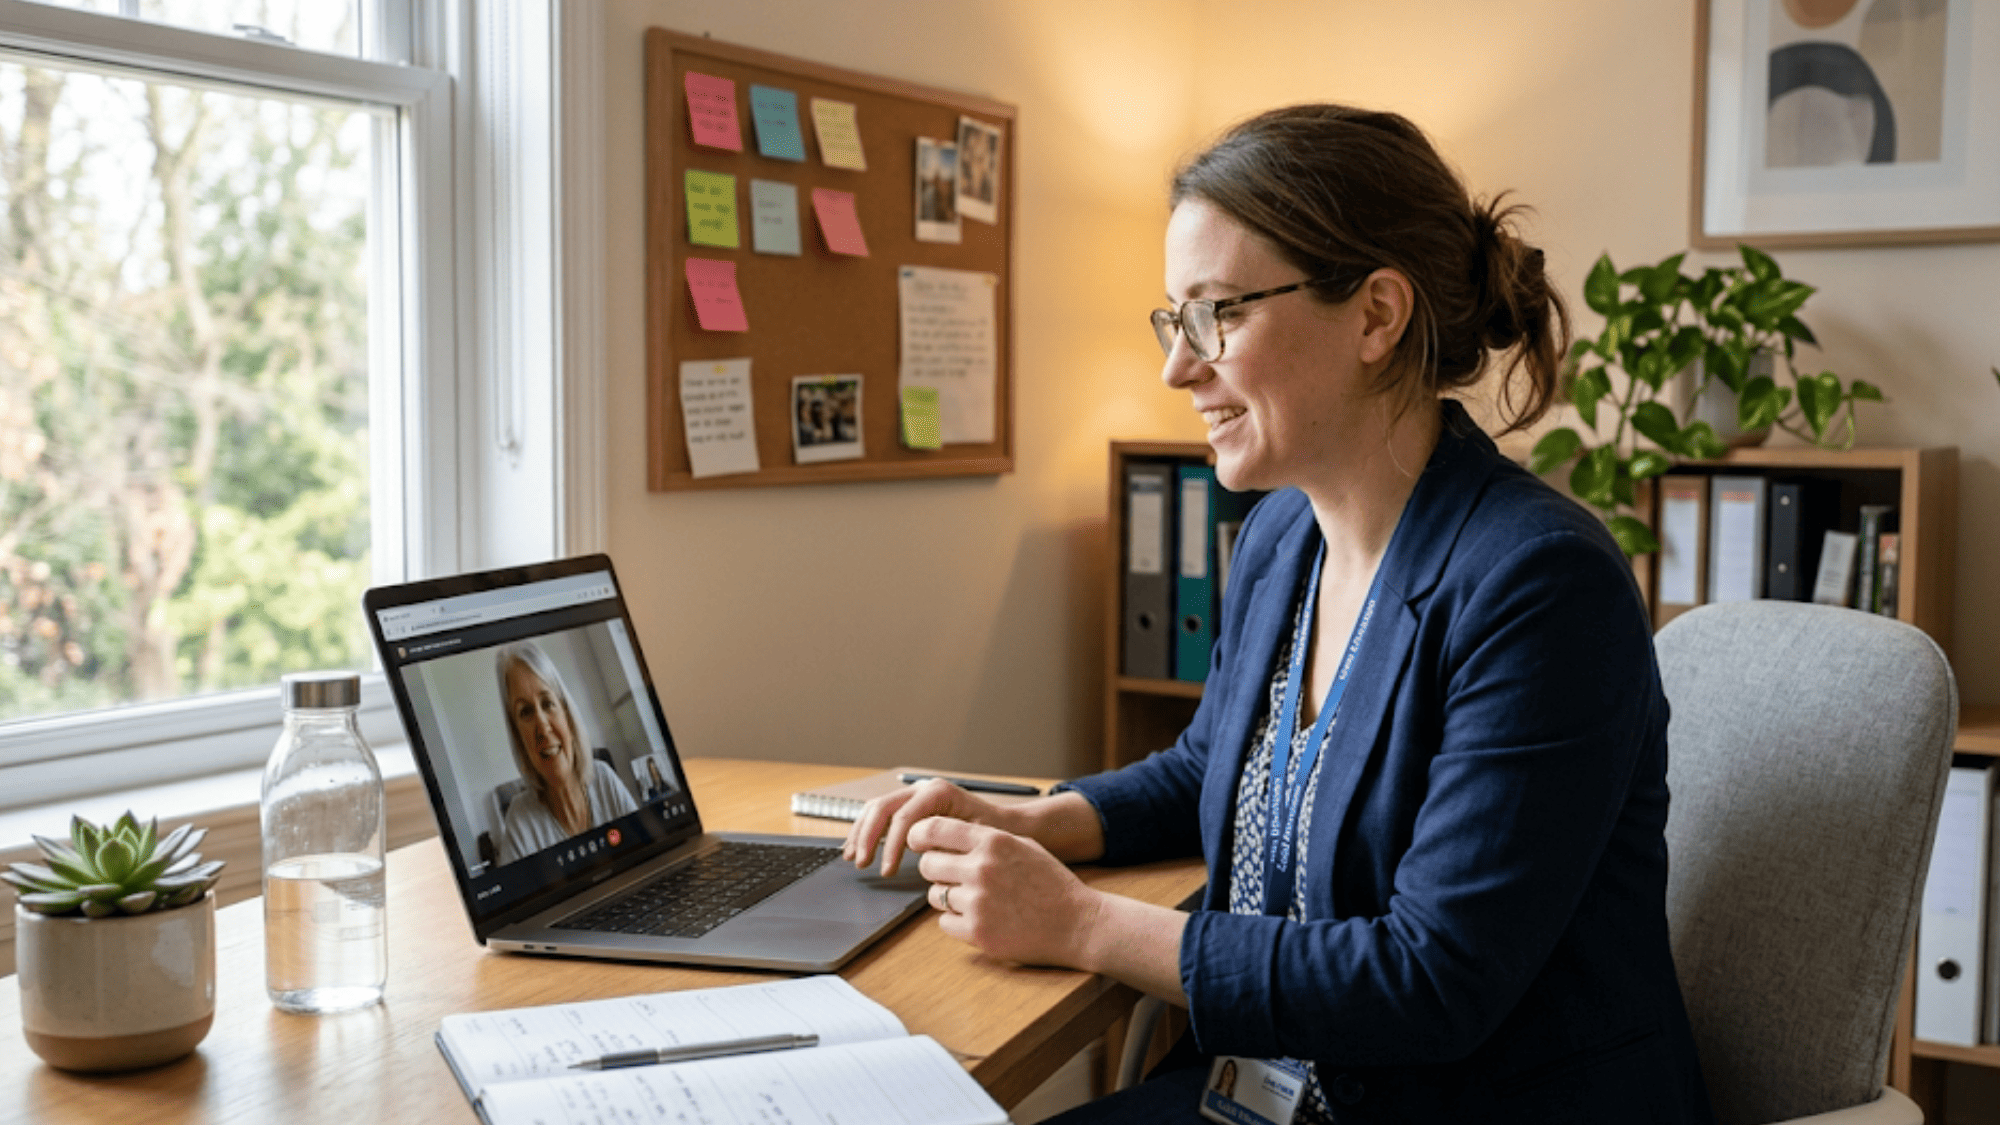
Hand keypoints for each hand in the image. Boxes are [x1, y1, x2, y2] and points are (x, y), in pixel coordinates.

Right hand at [843, 778, 1011, 876]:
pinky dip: (867, 830)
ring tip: (853, 858)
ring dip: (861, 832)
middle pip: (883, 807)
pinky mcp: (911, 806)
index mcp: (937, 792)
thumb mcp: (971, 839)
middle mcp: (923, 788)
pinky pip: (882, 814)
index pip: (903, 817)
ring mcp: (915, 795)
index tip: (887, 871)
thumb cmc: (992, 833)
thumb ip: (944, 843)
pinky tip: (857, 847)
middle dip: (868, 837)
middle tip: (862, 864)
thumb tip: (918, 853)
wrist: (1004, 825)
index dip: (890, 846)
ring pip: (877, 808)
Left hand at [910, 816, 1103, 968]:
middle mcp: (981, 869)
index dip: (920, 836)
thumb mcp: (1023, 846)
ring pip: (935, 896)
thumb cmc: (1052, 883)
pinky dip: (958, 923)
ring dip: (949, 898)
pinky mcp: (977, 933)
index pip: (934, 829)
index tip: (919, 844)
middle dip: (936, 870)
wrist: (1078, 924)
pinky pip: (944, 923)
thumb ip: (985, 838)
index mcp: (993, 841)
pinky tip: (983, 919)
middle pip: (928, 865)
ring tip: (976, 900)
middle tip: (954, 877)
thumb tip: (945, 836)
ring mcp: (977, 902)